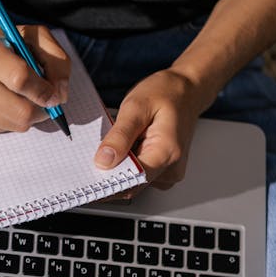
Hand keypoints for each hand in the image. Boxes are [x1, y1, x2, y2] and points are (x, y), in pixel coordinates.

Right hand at [0, 23, 70, 133]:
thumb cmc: (5, 43)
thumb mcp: (35, 37)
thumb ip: (57, 61)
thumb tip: (60, 96)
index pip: (20, 80)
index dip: (44, 89)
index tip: (54, 91)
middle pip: (22, 112)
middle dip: (42, 108)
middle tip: (45, 98)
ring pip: (18, 125)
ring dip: (30, 114)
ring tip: (21, 95)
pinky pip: (6, 131)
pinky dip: (14, 119)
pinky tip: (5, 101)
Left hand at [94, 68, 205, 194]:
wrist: (187, 90)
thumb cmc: (166, 93)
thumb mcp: (136, 106)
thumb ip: (120, 136)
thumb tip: (103, 162)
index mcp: (166, 152)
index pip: (131, 182)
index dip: (107, 184)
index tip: (88, 181)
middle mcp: (171, 168)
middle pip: (131, 186)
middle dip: (110, 175)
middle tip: (95, 156)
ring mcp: (169, 173)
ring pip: (134, 183)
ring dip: (120, 169)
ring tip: (119, 144)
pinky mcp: (164, 172)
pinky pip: (140, 176)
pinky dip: (128, 166)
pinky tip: (127, 148)